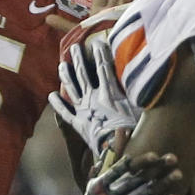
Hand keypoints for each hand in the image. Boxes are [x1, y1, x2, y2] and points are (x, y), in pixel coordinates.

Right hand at [46, 0, 129, 32]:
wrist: (112, 50)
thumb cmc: (94, 40)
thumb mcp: (76, 32)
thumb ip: (63, 25)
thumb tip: (47, 18)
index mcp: (98, 11)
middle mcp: (111, 11)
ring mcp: (122, 17)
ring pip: (122, 2)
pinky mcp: (129, 24)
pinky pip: (130, 12)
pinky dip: (130, 6)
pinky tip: (132, 5)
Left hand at [48, 37, 137, 154]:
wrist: (116, 152)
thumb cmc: (131, 131)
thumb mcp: (139, 108)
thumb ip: (137, 91)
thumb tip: (143, 77)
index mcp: (108, 92)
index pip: (103, 67)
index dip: (100, 53)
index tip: (97, 41)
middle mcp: (92, 98)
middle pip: (83, 74)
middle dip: (78, 59)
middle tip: (74, 47)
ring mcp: (83, 110)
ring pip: (71, 88)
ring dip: (66, 75)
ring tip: (61, 64)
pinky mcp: (78, 124)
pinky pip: (65, 112)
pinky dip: (57, 104)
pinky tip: (51, 95)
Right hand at [73, 152, 180, 194]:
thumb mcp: (100, 177)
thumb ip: (112, 155)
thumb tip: (122, 130)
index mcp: (102, 183)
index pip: (124, 169)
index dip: (141, 161)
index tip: (157, 154)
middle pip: (138, 180)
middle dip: (157, 169)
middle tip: (174, 159)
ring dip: (163, 184)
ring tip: (178, 174)